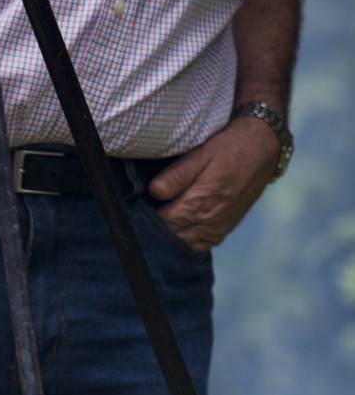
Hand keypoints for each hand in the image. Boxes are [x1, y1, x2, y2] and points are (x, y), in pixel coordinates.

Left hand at [148, 117, 279, 253]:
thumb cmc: (230, 148)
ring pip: (182, 246)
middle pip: (170, 239)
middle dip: (154, 233)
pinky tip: (175, 232)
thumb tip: (154, 191)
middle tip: (140, 222)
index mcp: (200, 204)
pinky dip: (183, 242)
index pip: (162, 224)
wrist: (262, 149)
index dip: (145, 221)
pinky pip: (196, 247)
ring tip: (156, 227)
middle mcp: (209, 223)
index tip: (133, 214)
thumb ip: (176, 175)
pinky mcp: (221, 232)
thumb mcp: (201, 154)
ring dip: (168, 240)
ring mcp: (216, 231)